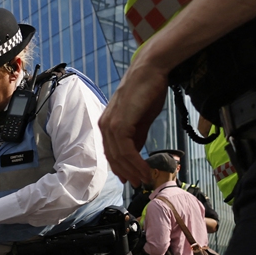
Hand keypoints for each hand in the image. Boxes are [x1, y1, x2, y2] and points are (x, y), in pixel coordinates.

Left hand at [99, 58, 169, 185]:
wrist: (150, 70)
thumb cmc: (148, 91)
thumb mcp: (141, 119)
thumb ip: (137, 136)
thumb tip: (136, 153)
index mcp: (108, 125)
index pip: (111, 152)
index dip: (121, 167)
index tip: (130, 178)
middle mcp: (105, 126)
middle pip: (113, 157)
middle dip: (127, 172)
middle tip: (139, 183)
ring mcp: (110, 125)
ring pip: (119, 156)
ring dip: (133, 170)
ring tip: (145, 179)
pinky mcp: (119, 124)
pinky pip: (126, 150)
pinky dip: (136, 162)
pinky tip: (145, 169)